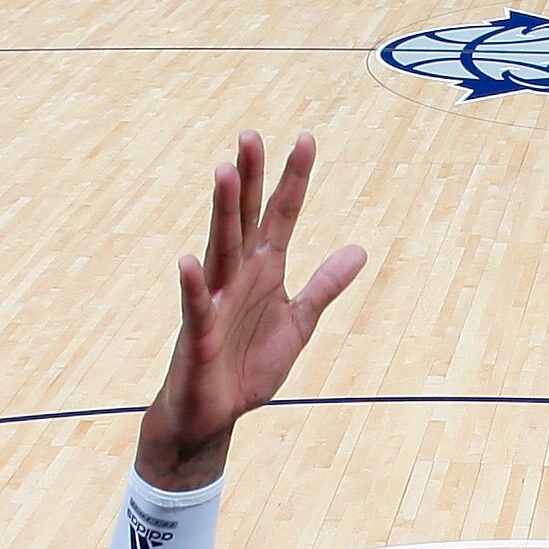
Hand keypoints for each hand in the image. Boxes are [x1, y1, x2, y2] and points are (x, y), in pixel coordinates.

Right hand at [132, 130, 365, 492]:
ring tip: (223, 173)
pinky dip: (191, 286)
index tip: (306, 139)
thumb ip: (324, 287)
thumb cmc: (248, 366)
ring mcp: (213, 301)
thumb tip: (360, 250)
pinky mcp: (197, 335)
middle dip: (249, 179)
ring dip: (222, 213)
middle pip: (244, 219)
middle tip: (251, 134)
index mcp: (263, 271)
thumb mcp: (298, 324)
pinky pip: (195, 306)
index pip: (280, 216)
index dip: (294, 180)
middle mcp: (236, 276)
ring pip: (219, 249)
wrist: (214, 415)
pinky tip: (188, 261)